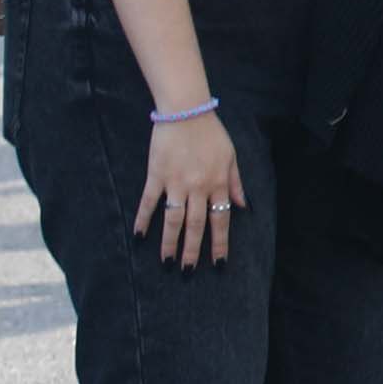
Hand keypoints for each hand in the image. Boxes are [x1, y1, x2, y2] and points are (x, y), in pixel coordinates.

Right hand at [137, 113, 244, 269]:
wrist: (186, 111)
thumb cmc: (211, 133)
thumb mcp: (231, 156)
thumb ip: (236, 183)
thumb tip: (244, 206)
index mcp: (218, 183)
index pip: (221, 220)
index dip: (220, 244)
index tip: (218, 263)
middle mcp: (199, 187)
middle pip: (196, 225)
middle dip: (192, 251)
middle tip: (188, 272)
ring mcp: (176, 182)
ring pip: (174, 219)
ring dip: (170, 243)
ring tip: (166, 262)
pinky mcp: (156, 175)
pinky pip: (149, 202)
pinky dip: (143, 219)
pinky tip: (139, 235)